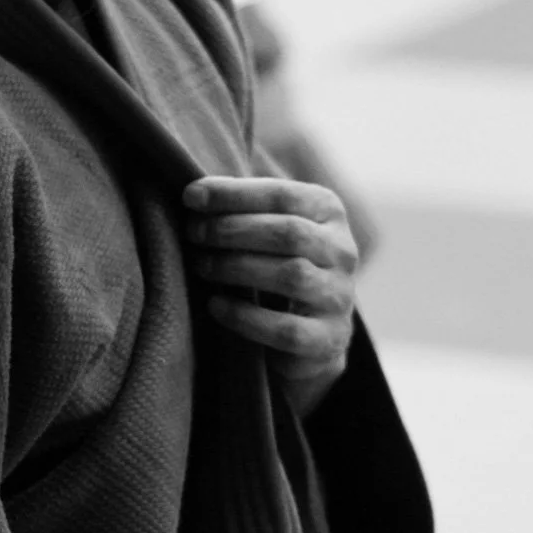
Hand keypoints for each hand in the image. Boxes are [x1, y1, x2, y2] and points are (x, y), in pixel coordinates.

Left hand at [183, 174, 357, 417]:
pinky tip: (215, 305)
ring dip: (236, 268)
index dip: (233, 194)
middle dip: (232, 230)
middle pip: (288, 233)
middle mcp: (343, 252)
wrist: (311, 334)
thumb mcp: (272, 227)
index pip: (283, 195)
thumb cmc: (277, 265)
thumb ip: (245, 207)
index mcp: (329, 213)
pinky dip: (245, 317)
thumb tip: (193, 192)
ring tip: (200, 265)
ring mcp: (339, 297)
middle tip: (192, 234)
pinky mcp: (327, 340)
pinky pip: (285, 329)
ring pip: (291, 276)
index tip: (189, 196)